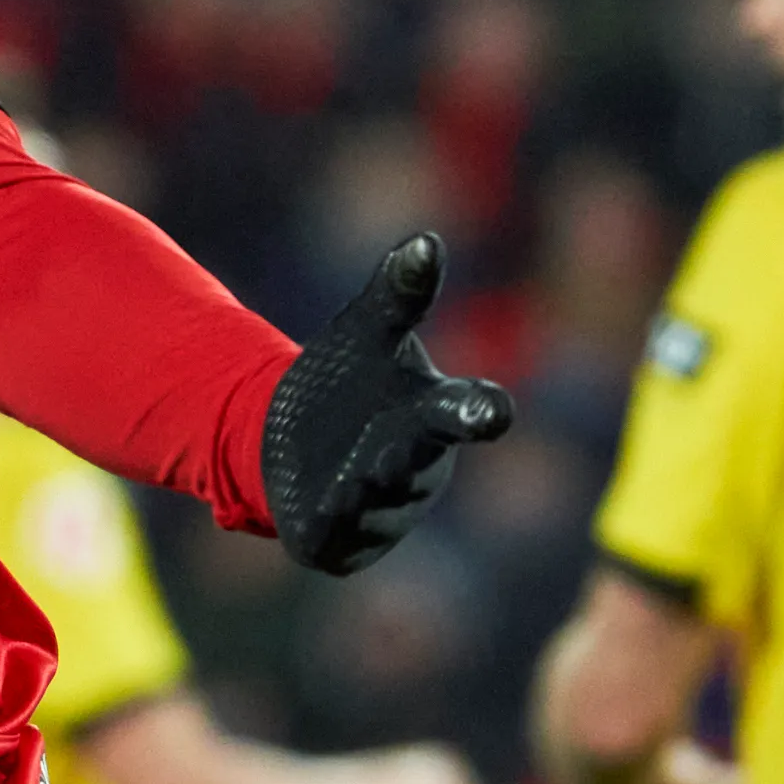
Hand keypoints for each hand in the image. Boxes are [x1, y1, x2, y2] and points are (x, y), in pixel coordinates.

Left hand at [263, 235, 513, 574]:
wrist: (291, 442)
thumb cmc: (351, 382)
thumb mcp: (367, 333)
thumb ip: (398, 294)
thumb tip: (424, 240)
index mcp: (432, 416)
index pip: (466, 411)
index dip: (479, 410)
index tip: (492, 409)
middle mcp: (416, 470)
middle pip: (415, 461)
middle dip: (407, 456)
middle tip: (395, 447)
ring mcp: (382, 512)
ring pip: (373, 502)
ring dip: (360, 489)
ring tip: (347, 478)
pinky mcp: (339, 543)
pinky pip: (334, 536)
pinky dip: (329, 524)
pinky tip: (317, 515)